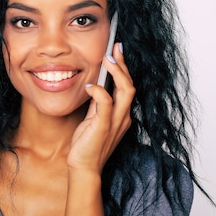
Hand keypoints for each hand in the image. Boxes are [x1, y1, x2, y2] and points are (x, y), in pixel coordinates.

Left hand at [67, 43, 134, 173]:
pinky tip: (90, 84)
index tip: (117, 51)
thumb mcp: (93, 119)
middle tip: (115, 47)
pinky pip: (106, 105)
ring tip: (107, 59)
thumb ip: (97, 104)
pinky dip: (99, 92)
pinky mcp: (104, 127)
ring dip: (117, 73)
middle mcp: (123, 117)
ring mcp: (116, 122)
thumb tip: (95, 86)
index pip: (127, 87)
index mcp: (122, 115)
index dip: (124, 68)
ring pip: (125, 91)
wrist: (84, 168)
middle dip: (123, 64)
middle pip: (131, 85)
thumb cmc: (87, 144)